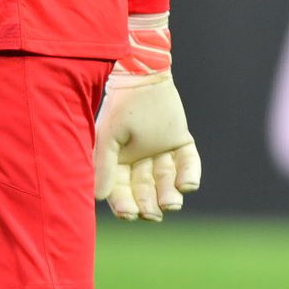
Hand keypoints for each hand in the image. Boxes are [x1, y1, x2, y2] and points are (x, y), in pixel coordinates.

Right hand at [94, 13, 201, 220]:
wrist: (142, 74)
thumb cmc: (121, 105)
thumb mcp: (108, 136)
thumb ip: (105, 165)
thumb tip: (99, 197)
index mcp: (119, 160)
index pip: (121, 189)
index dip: (124, 203)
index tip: (129, 214)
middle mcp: (140, 159)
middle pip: (145, 189)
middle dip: (148, 203)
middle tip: (152, 214)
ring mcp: (161, 150)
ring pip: (167, 180)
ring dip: (169, 194)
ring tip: (171, 203)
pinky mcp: (180, 141)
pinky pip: (188, 162)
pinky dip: (189, 174)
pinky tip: (187, 185)